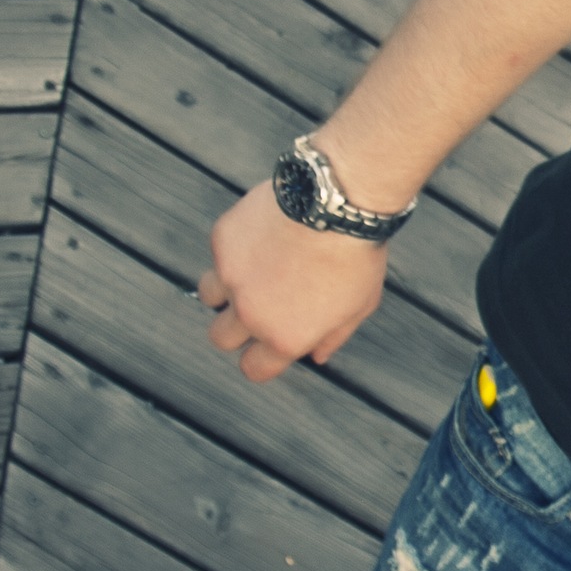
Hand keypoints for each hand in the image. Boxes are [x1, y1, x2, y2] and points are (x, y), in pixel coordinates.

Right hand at [198, 179, 388, 382]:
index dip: (260, 360)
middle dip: (236, 328)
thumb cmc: (357, 255)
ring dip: (226, 289)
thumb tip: (317, 356)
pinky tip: (265, 233)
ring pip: (210, 295)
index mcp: (284, 337)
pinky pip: (221, 253)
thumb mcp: (360, 306)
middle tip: (259, 306)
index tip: (266, 347)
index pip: (254, 369)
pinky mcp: (222, 241)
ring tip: (257, 269)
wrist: (337, 202)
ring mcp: (230, 276)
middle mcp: (250, 313)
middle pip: (221, 338)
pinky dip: (236, 248)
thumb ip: (333, 336)